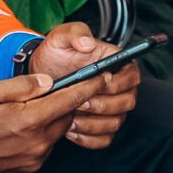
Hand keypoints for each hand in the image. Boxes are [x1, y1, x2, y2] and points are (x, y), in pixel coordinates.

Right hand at [0, 71, 102, 172]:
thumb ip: (24, 86)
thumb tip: (49, 82)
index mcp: (29, 120)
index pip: (70, 100)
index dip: (89, 87)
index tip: (103, 78)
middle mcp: (37, 144)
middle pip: (65, 119)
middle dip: (62, 105)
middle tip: (45, 96)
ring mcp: (32, 161)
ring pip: (54, 135)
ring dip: (48, 123)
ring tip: (22, 116)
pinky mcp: (26, 172)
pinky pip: (42, 151)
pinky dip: (37, 140)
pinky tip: (16, 135)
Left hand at [28, 22, 143, 150]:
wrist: (40, 75)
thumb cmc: (55, 55)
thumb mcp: (61, 37)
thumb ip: (75, 33)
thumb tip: (88, 43)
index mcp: (117, 64)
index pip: (133, 76)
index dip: (119, 83)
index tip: (99, 83)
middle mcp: (119, 88)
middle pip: (127, 102)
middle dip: (103, 105)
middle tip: (80, 102)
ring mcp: (111, 109)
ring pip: (115, 123)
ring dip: (93, 124)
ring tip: (71, 118)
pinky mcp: (99, 125)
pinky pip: (104, 139)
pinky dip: (89, 139)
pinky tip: (70, 131)